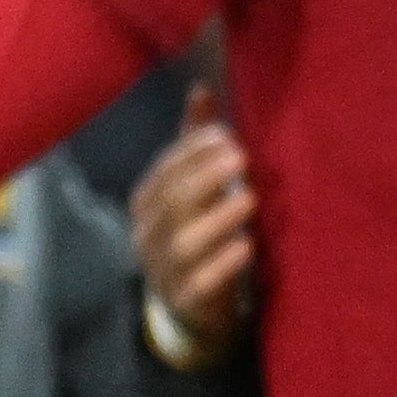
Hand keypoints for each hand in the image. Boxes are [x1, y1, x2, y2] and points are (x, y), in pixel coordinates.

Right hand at [130, 90, 257, 358]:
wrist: (192, 305)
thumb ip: (195, 143)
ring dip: (217, 218)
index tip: (226, 135)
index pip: (164, 170)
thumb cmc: (196, 231)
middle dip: (205, 177)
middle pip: (173, 202)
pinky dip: (222, 266)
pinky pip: (201, 284)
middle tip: (242, 158)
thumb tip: (202, 90)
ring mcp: (165, 269)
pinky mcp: (187, 300)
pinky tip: (246, 247)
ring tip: (248, 199)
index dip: (192, 152)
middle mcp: (149, 234)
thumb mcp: (193, 187)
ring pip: (184, 242)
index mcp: (148, 202)